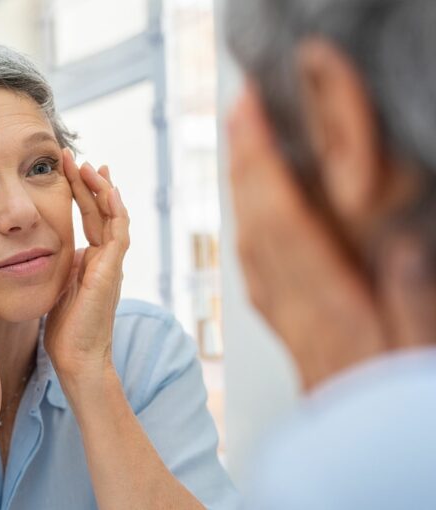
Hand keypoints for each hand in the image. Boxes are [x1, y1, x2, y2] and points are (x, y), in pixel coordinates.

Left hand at [44, 149, 129, 381]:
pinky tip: (107, 190)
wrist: (78, 358)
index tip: (66, 168)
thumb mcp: (58, 288)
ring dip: (101, 189)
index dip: (79, 192)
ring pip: (114, 216)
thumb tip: (45, 250)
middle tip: (73, 156)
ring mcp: (112, 264)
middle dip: (88, 182)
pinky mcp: (112, 271)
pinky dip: (115, 210)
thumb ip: (58, 267)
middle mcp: (105, 258)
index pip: (89, 217)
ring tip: (87, 165)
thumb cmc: (65, 330)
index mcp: (91, 261)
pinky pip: (119, 233)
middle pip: (101, 210)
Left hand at [228, 85, 385, 389]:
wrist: (355, 446)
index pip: (283, 219)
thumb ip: (408, 294)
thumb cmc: (387, 395)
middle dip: (246, 161)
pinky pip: (254, 261)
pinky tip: (250, 205)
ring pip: (250, 236)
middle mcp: (293, 300)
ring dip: (243, 186)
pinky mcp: (281, 316)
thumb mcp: (414, 342)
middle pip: (257, 219)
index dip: (263, 163)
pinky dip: (249, 221)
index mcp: (327, 302)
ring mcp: (282, 309)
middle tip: (241, 111)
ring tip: (243, 142)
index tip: (252, 117)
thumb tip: (399, 242)